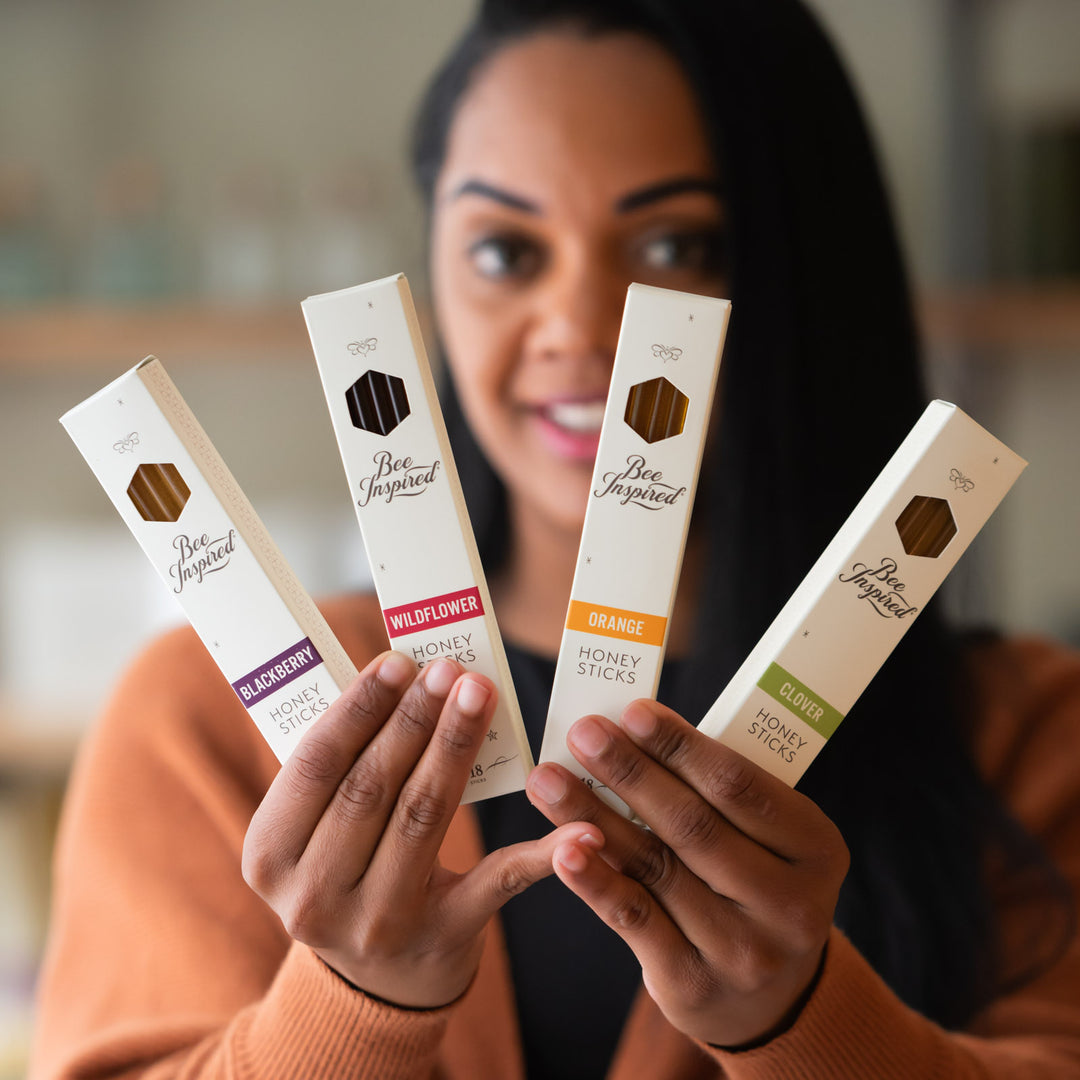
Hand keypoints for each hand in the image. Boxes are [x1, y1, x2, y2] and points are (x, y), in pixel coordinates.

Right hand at [243, 650, 597, 1008]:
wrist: (372, 980)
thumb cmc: (342, 869)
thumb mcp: (311, 829)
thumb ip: (338, 767)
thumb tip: (397, 677)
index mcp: (270, 856)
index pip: (316, 766)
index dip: (359, 709)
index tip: (398, 661)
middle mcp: (316, 897)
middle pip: (373, 787)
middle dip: (416, 719)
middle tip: (449, 668)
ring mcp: (381, 922)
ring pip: (424, 816)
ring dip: (456, 746)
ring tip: (479, 693)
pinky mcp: (444, 934)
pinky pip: (495, 881)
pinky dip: (541, 852)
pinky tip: (579, 824)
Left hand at [526, 700, 848, 1047]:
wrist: (771, 998)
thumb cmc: (756, 885)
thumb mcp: (770, 839)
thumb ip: (718, 793)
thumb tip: (633, 732)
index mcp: (816, 847)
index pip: (738, 785)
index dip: (681, 746)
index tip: (632, 712)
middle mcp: (788, 903)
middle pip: (692, 823)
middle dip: (629, 771)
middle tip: (582, 733)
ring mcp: (743, 950)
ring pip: (654, 865)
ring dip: (592, 816)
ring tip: (548, 780)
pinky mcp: (693, 983)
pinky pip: (634, 919)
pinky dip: (594, 880)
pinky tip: (561, 849)